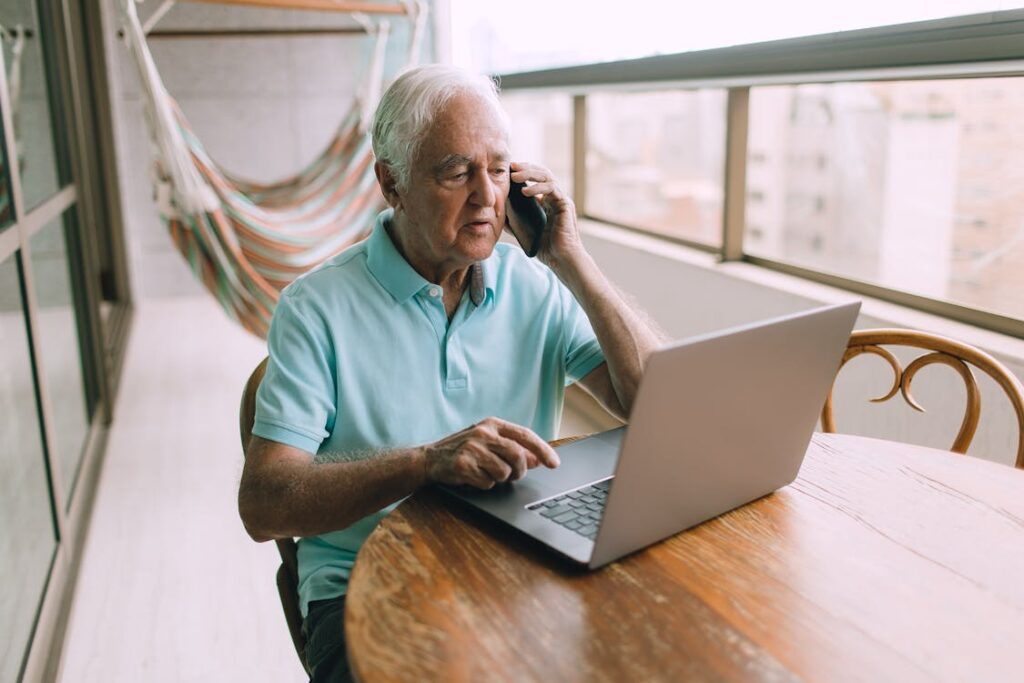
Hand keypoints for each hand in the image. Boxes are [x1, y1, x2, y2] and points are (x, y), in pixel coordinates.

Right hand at [422, 417, 559, 488]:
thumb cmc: (463, 450)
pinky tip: (473, 477)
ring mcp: (472, 448)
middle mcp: (483, 433)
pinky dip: (484, 484)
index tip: (554, 464)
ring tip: (485, 472)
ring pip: (504, 472)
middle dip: (520, 471)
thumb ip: (513, 449)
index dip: (543, 450)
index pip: (525, 435)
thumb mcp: (489, 444)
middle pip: (517, 456)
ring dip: (499, 479)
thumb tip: (538, 459)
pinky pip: (488, 483)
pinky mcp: (463, 465)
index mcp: (492, 424)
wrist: (429, 459)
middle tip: (513, 476)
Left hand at [510, 162, 585, 269]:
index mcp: (545, 201)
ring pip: (547, 176)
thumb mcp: (524, 230)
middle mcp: (554, 197)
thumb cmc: (545, 248)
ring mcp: (561, 199)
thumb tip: (497, 212)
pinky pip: (552, 189)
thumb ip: (513, 221)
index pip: (535, 179)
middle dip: (526, 167)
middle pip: (541, 173)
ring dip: (530, 173)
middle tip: (511, 166)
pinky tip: (525, 191)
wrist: (561, 259)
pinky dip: (538, 187)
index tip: (507, 170)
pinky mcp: (565, 205)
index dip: (523, 172)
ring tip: (514, 176)